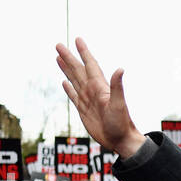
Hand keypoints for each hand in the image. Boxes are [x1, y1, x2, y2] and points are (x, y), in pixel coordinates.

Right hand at [56, 38, 146, 158]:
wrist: (120, 140)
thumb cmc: (122, 123)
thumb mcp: (118, 104)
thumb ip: (117, 87)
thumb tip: (120, 69)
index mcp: (100, 87)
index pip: (90, 65)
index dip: (84, 52)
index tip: (78, 40)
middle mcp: (93, 91)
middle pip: (78, 70)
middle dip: (69, 57)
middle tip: (59, 45)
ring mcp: (88, 100)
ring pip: (74, 80)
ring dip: (66, 69)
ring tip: (58, 57)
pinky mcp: (84, 110)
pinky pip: (73, 96)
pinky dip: (68, 88)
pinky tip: (64, 82)